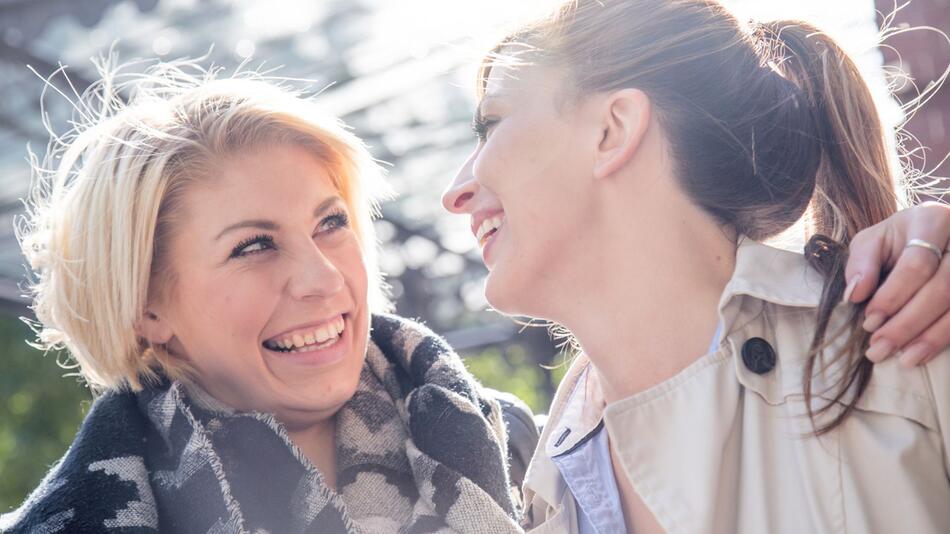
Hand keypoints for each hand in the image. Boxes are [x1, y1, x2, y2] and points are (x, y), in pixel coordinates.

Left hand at [845, 202, 949, 366]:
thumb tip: (855, 294)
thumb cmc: (898, 240)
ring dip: (930, 337)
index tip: (869, 321)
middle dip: (908, 323)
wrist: (931, 236)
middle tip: (879, 348)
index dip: (893, 296)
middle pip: (943, 288)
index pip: (917, 264)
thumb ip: (861, 263)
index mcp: (933, 220)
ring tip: (903, 359)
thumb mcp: (873, 241)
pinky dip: (945, 338)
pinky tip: (923, 353)